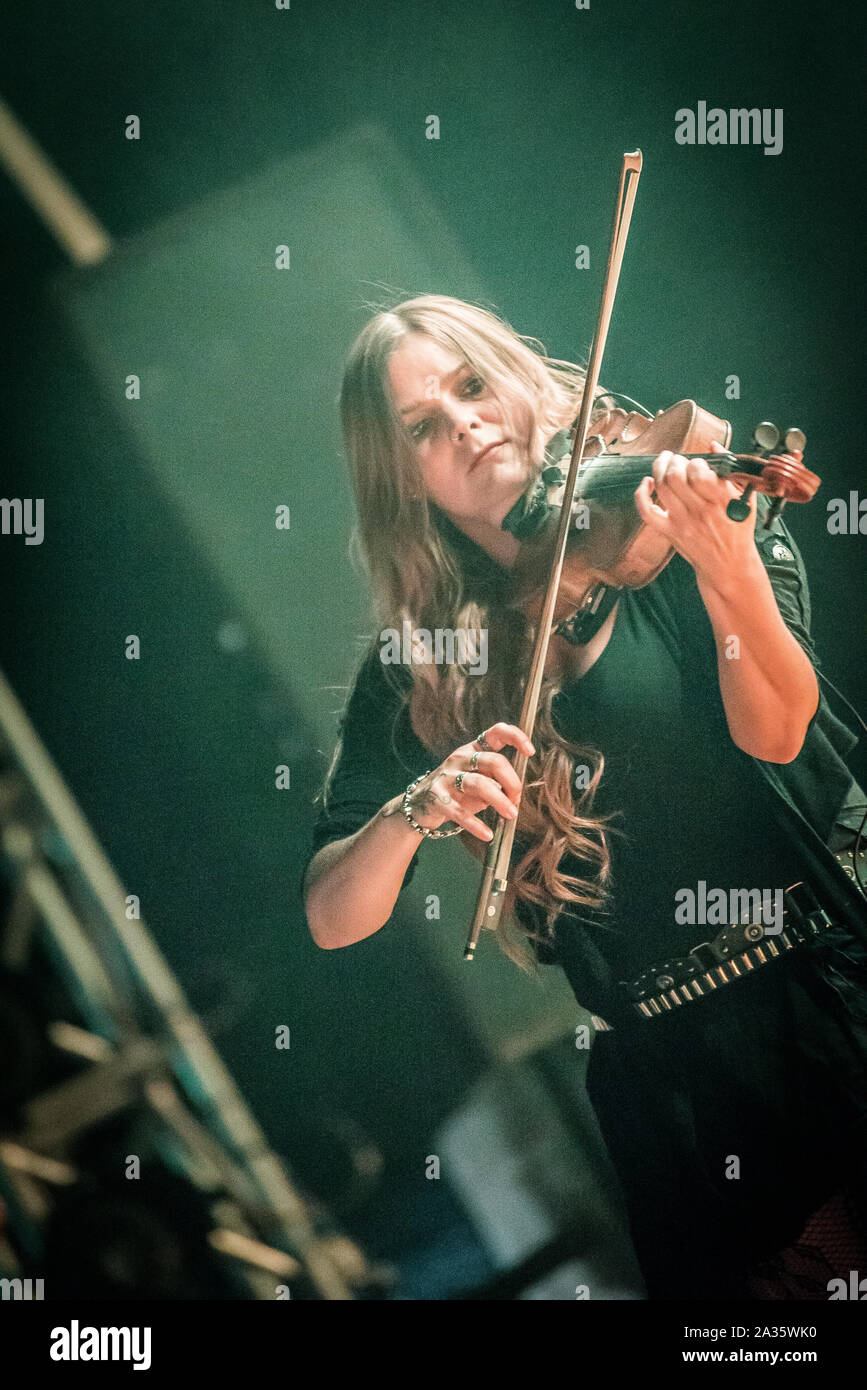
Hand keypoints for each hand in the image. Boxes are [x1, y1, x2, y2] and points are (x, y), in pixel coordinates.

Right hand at [408, 723, 533, 840]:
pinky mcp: (436, 797)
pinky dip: (476, 824)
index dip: (516, 737)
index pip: (496, 732)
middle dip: (511, 781)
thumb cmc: (456, 792)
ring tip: (511, 814)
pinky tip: (487, 834)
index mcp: (473, 749)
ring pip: (479, 784)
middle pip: (493, 761)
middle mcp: (460, 758)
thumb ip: (497, 782)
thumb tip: (517, 793)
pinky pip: (459, 811)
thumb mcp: (478, 780)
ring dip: (499, 800)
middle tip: (517, 799)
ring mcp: (446, 776)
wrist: (418, 805)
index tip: (530, 752)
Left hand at [633, 442, 757, 590]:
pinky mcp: (670, 532)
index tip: (698, 464)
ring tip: (664, 462)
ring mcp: (683, 522)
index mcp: (722, 501)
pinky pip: (647, 513)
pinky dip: (641, 495)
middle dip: (674, 462)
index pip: (699, 472)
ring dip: (659, 469)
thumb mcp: (745, 498)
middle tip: (678, 460)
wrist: (729, 564)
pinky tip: (647, 483)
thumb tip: (714, 446)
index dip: (695, 462)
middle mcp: (701, 511)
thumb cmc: (738, 529)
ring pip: (661, 488)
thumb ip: (731, 470)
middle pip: (675, 476)